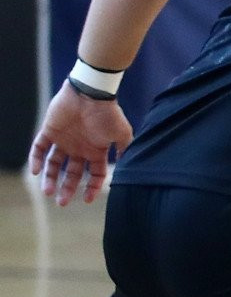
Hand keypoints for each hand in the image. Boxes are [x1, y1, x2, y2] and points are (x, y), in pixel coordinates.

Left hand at [28, 84, 133, 205]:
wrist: (90, 93)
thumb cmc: (108, 114)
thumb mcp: (122, 134)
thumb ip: (124, 151)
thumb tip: (128, 168)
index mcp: (96, 150)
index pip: (95, 173)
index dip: (92, 187)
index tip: (87, 200)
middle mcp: (79, 147)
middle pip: (72, 173)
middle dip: (68, 188)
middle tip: (62, 202)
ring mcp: (64, 140)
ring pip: (54, 164)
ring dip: (50, 178)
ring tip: (48, 191)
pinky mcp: (49, 131)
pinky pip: (39, 148)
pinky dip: (36, 160)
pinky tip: (37, 171)